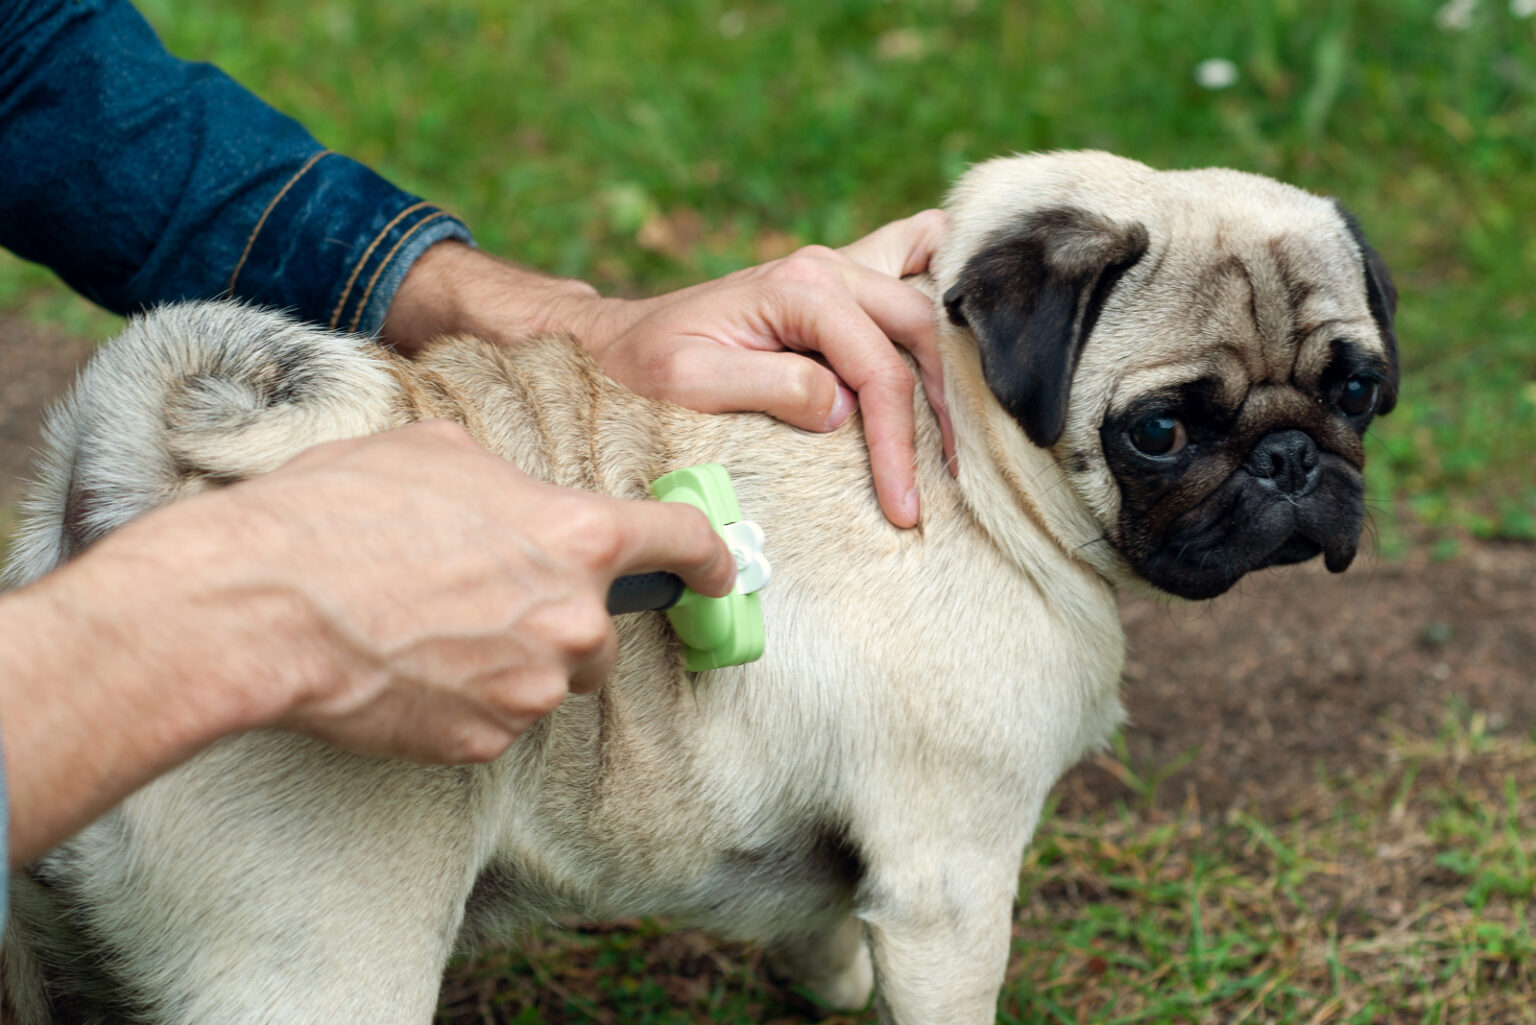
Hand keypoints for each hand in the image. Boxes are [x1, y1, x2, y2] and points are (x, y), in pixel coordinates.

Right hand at [227, 422, 734, 760]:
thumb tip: (522, 502)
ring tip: (432, 627)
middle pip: (604, 630)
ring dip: (515, 659)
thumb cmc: (341, 510)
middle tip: (489, 595)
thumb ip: (512, 483)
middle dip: (565, 616)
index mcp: (578, 535)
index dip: (710, 558)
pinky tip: (411, 668)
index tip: (720, 572)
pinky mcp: (486, 742)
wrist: (261, 604)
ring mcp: (532, 689)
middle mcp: (574, 619)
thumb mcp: (440, 453)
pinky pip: (498, 719)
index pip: (681, 545)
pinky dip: (469, 700)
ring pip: (551, 678)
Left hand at [382, 211, 953, 527]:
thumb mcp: (690, 383)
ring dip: (950, 367)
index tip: (905, 507)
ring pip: (925, 304)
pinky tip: (964, 324)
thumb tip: (840, 408)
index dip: (899, 442)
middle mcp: (826, 267)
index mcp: (797, 288)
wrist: (616, 342)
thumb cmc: (643, 366)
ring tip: (960, 438)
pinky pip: (908, 258)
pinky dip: (941, 282)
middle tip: (946, 485)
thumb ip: (769, 388)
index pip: (876, 369)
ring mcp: (836, 268)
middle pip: (917, 332)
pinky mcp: (835, 283)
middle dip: (938, 413)